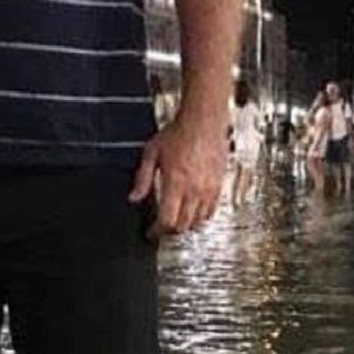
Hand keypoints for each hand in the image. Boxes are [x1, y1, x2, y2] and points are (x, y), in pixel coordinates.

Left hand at [129, 115, 227, 237]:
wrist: (203, 121)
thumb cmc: (179, 132)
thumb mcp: (152, 152)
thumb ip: (143, 178)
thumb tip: (134, 197)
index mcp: (175, 182)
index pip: (167, 220)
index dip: (157, 231)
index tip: (152, 232)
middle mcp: (193, 189)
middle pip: (183, 224)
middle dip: (170, 230)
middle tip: (162, 227)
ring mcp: (208, 188)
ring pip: (198, 220)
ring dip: (186, 224)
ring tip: (177, 221)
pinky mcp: (218, 184)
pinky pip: (212, 210)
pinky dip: (202, 216)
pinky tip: (194, 212)